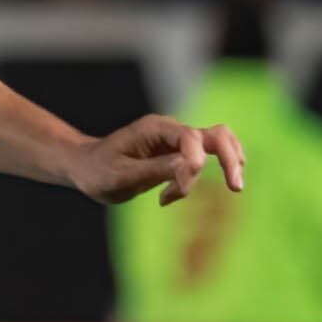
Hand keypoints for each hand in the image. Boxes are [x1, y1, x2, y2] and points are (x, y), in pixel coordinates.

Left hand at [71, 114, 246, 206]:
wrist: (85, 167)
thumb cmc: (98, 171)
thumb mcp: (122, 176)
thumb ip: (157, 169)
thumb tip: (191, 166)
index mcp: (155, 129)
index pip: (191, 138)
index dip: (195, 162)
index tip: (178, 190)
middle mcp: (170, 130)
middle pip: (217, 135)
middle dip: (229, 159)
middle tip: (236, 188)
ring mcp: (177, 140)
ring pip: (218, 144)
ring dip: (223, 166)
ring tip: (209, 190)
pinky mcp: (179, 153)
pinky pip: (206, 157)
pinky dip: (203, 176)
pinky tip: (177, 193)